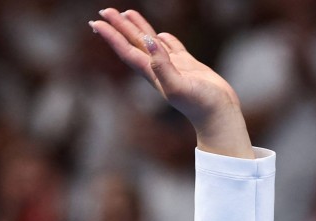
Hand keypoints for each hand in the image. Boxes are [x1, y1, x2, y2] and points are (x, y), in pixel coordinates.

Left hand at [90, 8, 253, 157]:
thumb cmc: (200, 104)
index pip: (126, 50)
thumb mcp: (179, 86)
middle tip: (105, 10)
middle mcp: (158, 69)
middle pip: (134, 43)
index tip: (97, 22)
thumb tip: (149, 42)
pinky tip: (159, 35)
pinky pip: (172, 48)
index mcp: (152, 73)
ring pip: (151, 42)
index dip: (111, 36)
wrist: (218, 115)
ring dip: (138, 28)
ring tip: (126, 13)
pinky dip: (164, 40)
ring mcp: (173, 67)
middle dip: (119, 27)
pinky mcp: (188, 66)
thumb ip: (162, 66)